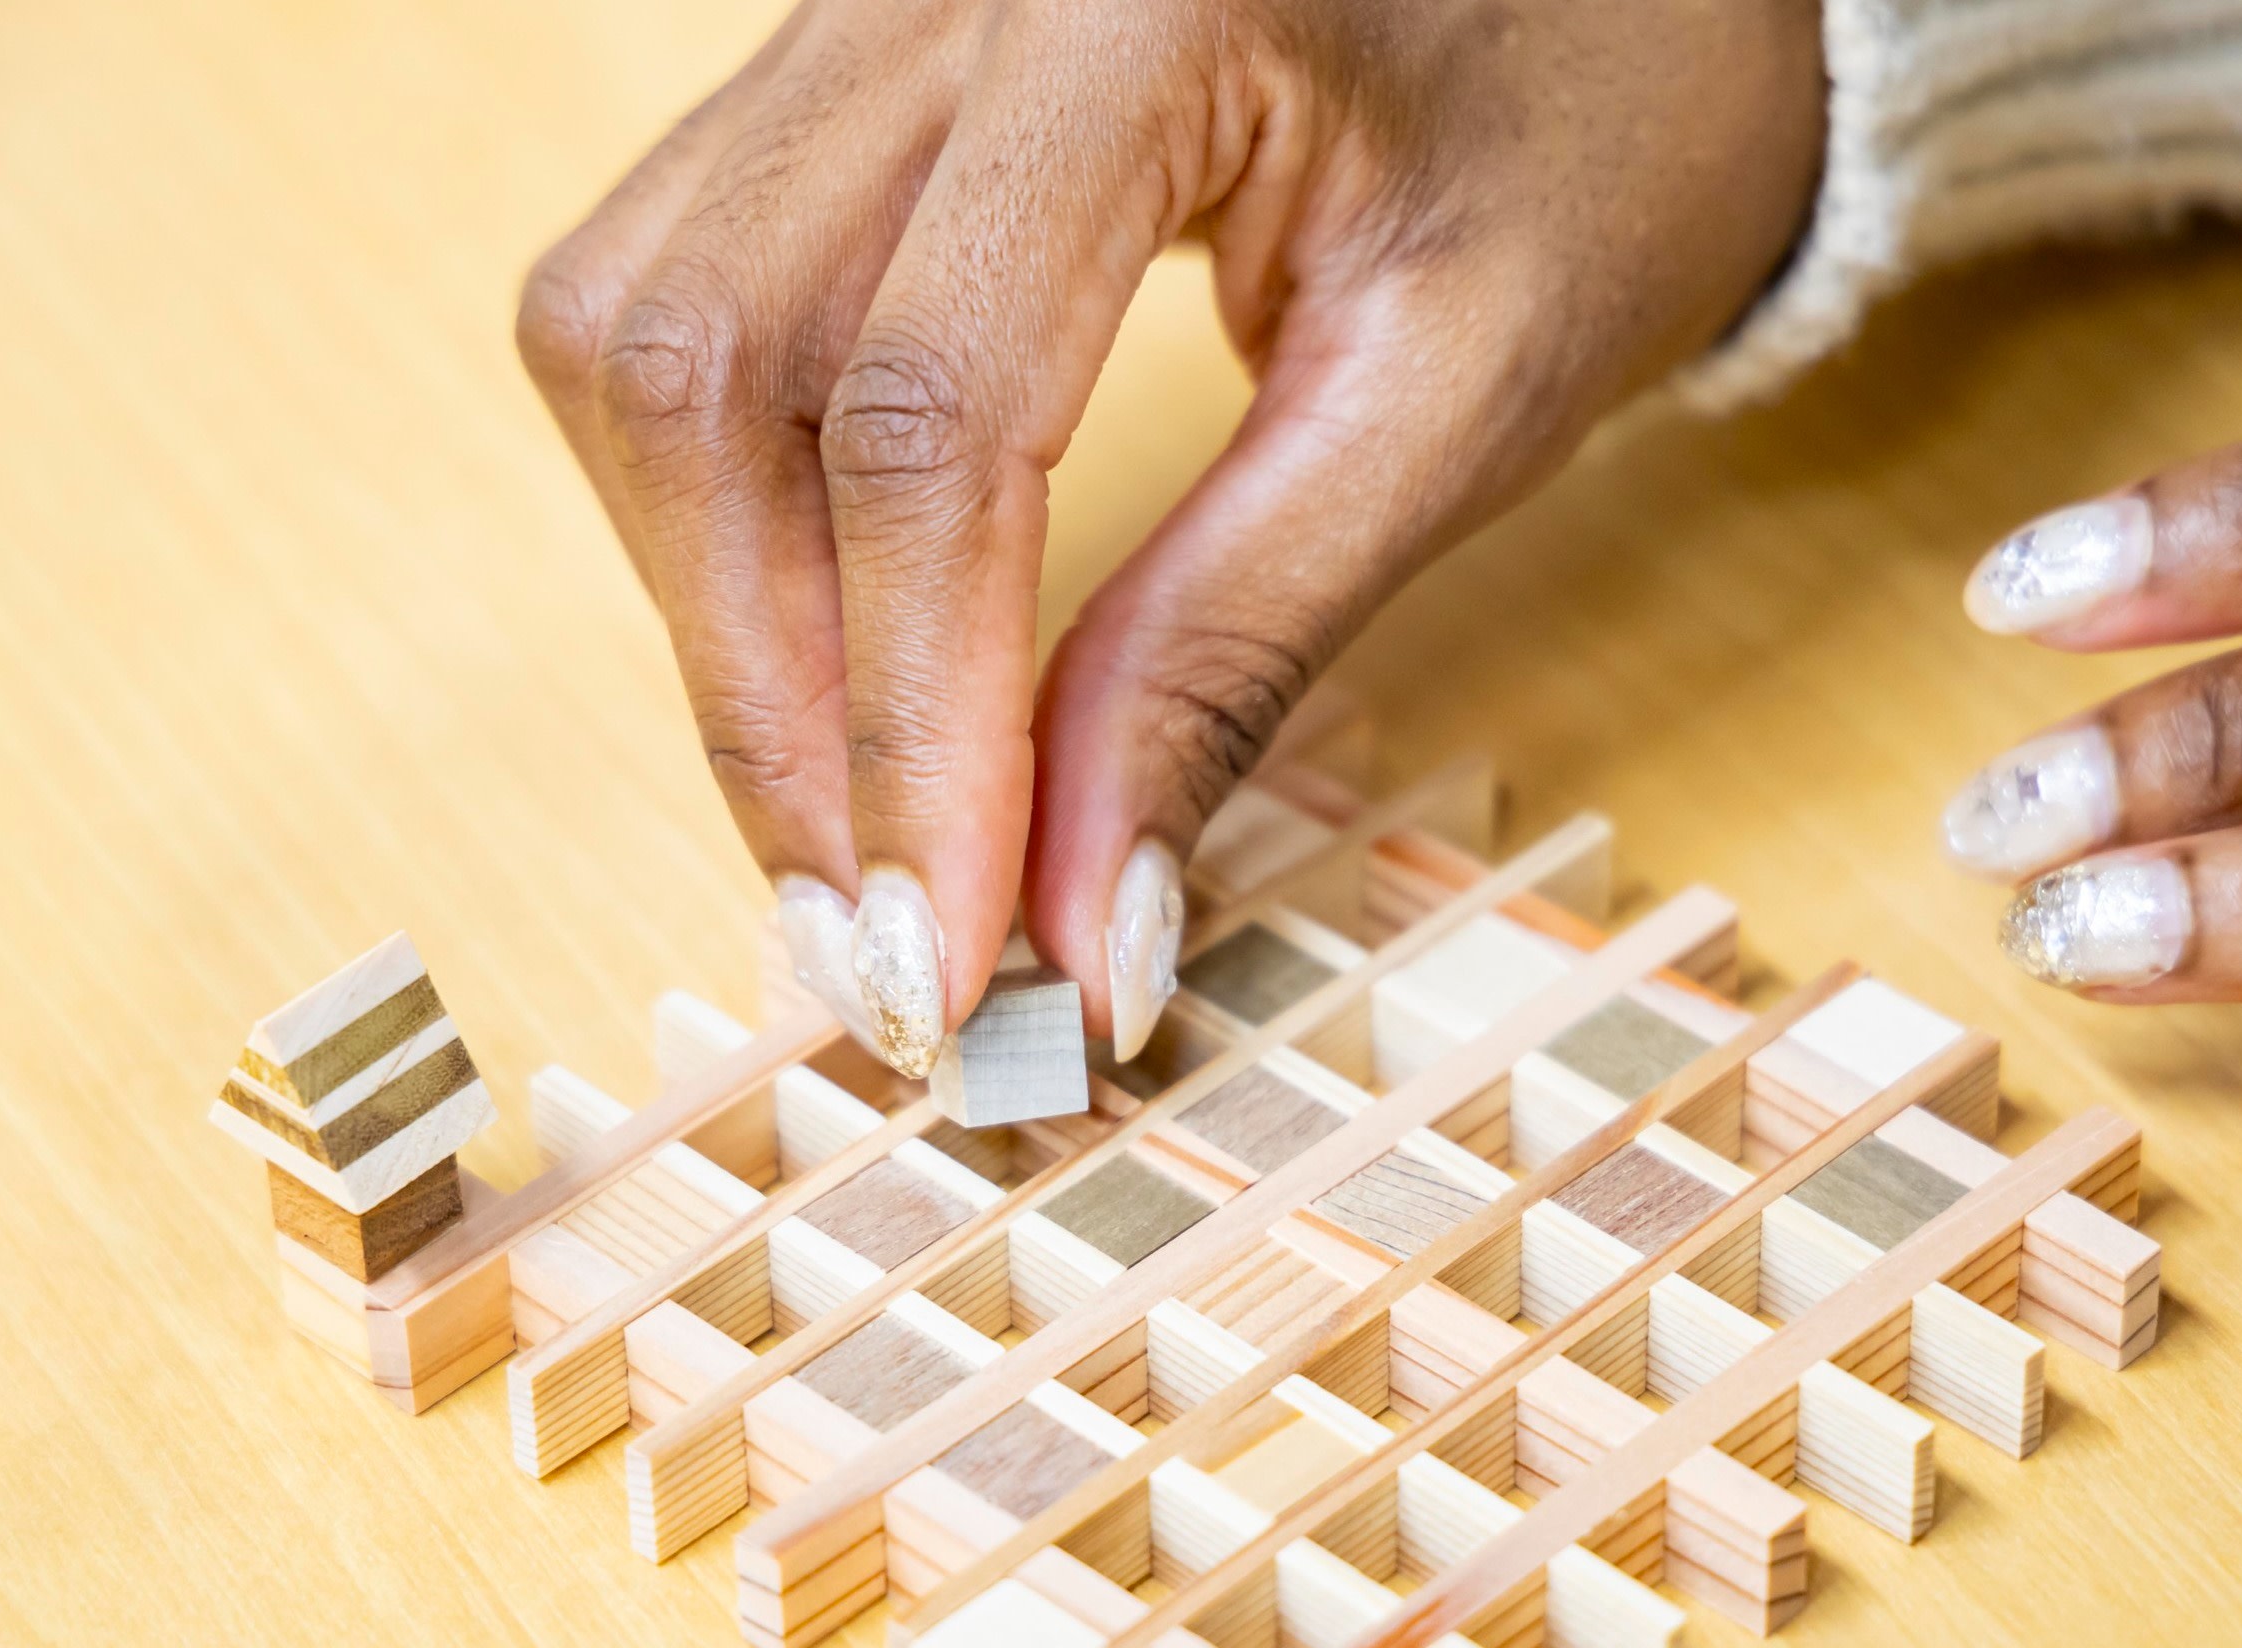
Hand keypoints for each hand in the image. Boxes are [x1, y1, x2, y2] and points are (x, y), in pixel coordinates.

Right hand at [516, 0, 1824, 1072]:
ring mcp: (857, 2)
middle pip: (711, 368)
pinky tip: (822, 644)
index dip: (914, 725)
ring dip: (714, 613)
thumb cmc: (1599, 129)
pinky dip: (715, 509)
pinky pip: (674, 293)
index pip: (929, 416)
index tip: (954, 958)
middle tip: (880, 944)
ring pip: (642, 332)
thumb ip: (1239, 647)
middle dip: (771, 699)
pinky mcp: (835, 65)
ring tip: (850, 820)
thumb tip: (1076, 925)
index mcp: (1133, 10)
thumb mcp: (1463, 395)